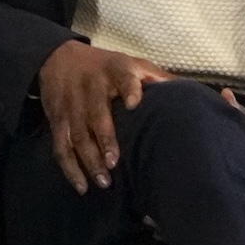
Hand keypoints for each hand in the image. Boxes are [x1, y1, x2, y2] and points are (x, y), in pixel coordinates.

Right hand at [37, 41, 174, 193]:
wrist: (58, 58)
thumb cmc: (104, 66)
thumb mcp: (130, 62)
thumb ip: (155, 77)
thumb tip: (187, 93)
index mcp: (113, 71)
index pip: (121, 77)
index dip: (128, 89)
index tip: (133, 104)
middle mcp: (89, 87)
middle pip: (95, 115)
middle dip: (104, 140)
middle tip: (114, 164)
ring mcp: (71, 105)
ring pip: (77, 136)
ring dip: (89, 160)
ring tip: (104, 181)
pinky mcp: (57, 119)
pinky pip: (61, 146)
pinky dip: (70, 168)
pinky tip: (82, 186)